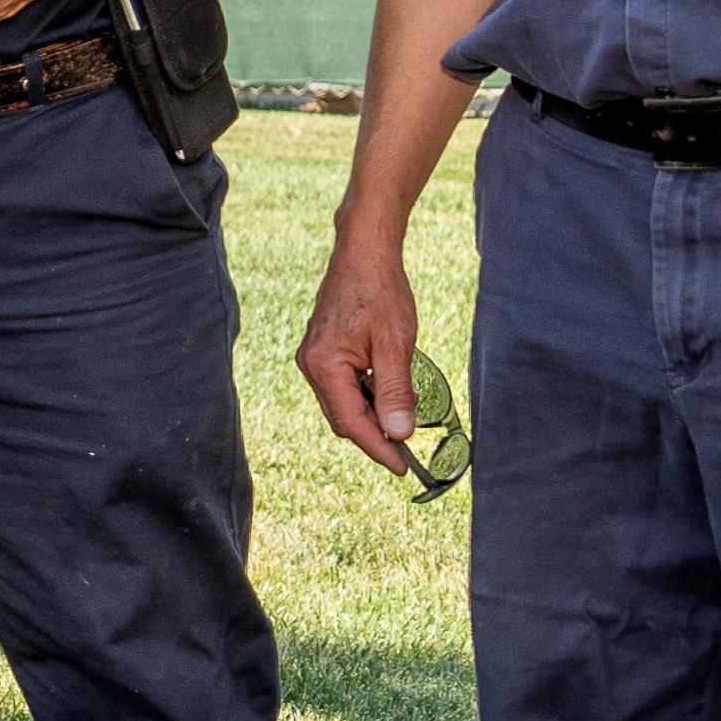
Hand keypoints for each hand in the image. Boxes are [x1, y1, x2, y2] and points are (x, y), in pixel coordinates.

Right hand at [295, 229, 425, 478]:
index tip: (403, 468)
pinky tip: (389, 392)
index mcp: (323, 365)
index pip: (351, 423)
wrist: (364, 252)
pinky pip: (342, 387)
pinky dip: (366, 397)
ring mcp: (314, 358)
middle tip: (409, 450)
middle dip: (375, 435)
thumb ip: (394, 391)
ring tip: (404, 418)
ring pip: (343, 404)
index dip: (378, 448)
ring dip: (372, 415)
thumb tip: (399, 434)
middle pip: (343, 418)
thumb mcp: (396, 344)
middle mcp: (311, 365)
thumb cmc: (380, 292)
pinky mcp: (323, 351)